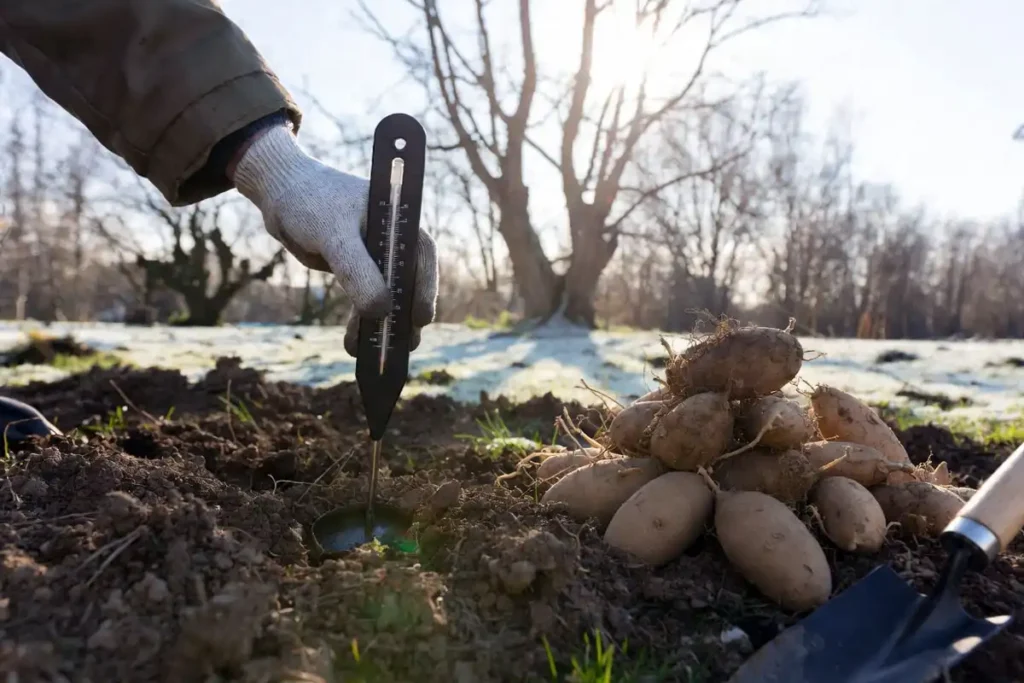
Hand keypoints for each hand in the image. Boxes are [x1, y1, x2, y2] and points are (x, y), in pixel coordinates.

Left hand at [231, 126, 437, 355]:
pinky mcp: (359, 270)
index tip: (421, 319)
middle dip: (404, 315)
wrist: (281, 195)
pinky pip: (367, 300)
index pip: (423, 256)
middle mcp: (395, 238)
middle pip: (409, 282)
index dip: (426, 288)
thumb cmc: (311, 203)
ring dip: (383, 325)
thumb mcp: (334, 236)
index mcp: (400, 219)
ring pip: (388, 296)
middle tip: (403, 346)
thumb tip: (381, 312)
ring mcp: (377, 256)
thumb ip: (357, 272)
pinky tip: (354, 344)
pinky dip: (362, 322)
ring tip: (378, 354)